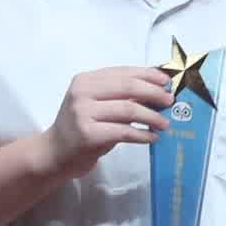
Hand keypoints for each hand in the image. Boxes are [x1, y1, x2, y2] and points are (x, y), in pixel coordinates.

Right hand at [42, 65, 179, 174]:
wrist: (55, 153)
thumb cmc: (81, 127)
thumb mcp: (95, 104)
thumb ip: (119, 94)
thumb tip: (158, 89)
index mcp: (85, 81)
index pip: (123, 72)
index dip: (149, 75)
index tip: (167, 82)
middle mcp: (82, 94)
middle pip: (128, 87)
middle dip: (154, 93)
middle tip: (170, 102)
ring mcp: (83, 114)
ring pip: (129, 109)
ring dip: (152, 117)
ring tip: (165, 124)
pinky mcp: (88, 135)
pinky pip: (124, 132)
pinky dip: (143, 135)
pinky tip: (152, 137)